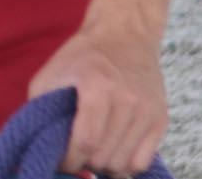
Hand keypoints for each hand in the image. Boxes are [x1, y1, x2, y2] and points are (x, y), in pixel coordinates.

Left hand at [29, 13, 166, 177]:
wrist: (126, 35)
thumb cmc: (83, 55)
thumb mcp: (53, 71)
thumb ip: (42, 105)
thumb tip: (41, 142)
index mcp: (97, 86)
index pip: (85, 141)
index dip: (70, 159)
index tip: (61, 162)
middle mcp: (127, 100)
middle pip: (105, 156)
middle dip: (85, 162)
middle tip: (75, 155)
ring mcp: (147, 111)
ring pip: (123, 163)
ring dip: (104, 165)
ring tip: (92, 153)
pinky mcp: (160, 119)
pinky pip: (142, 161)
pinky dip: (125, 164)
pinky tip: (112, 152)